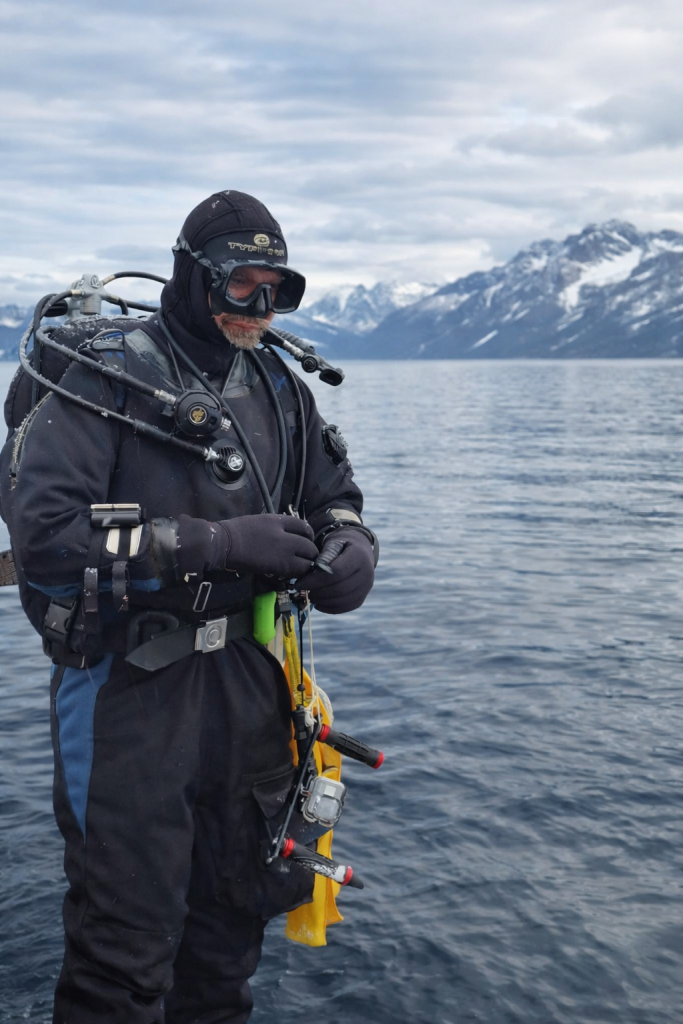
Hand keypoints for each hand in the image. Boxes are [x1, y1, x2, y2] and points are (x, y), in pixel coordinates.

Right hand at [177, 513, 317, 578]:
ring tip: (299, 568)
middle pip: (310, 546)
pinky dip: (297, 574)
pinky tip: (290, 574)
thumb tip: (287, 536)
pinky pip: (297, 571)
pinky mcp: (279, 567)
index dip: (308, 536)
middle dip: (311, 553)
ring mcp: (284, 552)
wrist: (225, 543)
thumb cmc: (237, 531)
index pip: (305, 527)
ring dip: (306, 565)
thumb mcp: (261, 521)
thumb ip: (277, 527)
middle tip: (305, 558)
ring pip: (308, 561)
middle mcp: (286, 536)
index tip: (306, 541)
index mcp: (280, 521)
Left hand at [295, 527, 373, 613]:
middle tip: (302, 591)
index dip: (316, 580)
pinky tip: (319, 604)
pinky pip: (348, 607)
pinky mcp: (363, 596)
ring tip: (309, 596)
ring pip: (344, 600)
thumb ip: (324, 556)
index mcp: (359, 555)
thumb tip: (315, 570)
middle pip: (340, 588)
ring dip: (323, 601)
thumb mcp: (333, 543)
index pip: (337, 572)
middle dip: (318, 592)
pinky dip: (331, 608)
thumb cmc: (341, 545)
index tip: (300, 583)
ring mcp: (367, 586)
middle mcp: (367, 572)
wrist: (359, 549)